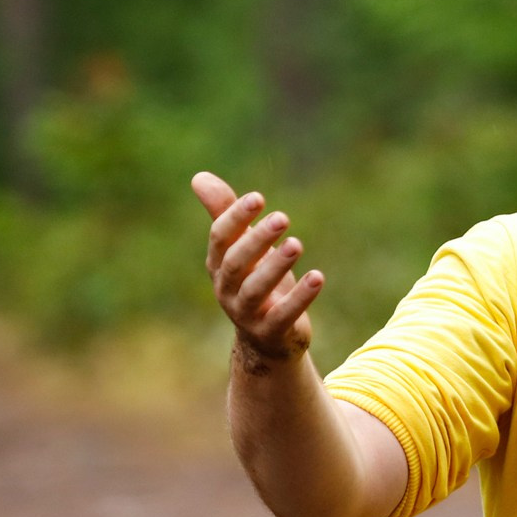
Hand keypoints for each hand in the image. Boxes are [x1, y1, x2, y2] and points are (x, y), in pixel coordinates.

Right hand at [192, 171, 323, 362]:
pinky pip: (282, 315)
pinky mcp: (271, 331)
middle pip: (236, 262)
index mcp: (218, 265)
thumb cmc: (254, 281)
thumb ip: (224, 215)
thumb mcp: (242, 248)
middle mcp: (227, 288)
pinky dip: (300, 297)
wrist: (266, 338)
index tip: (258, 198)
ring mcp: (246, 313)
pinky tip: (317, 277)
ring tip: (296, 244)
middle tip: (282, 217)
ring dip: (276, 265)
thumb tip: (198, 177)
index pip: (220, 238)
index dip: (235, 217)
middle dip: (257, 239)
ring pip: (256, 289)